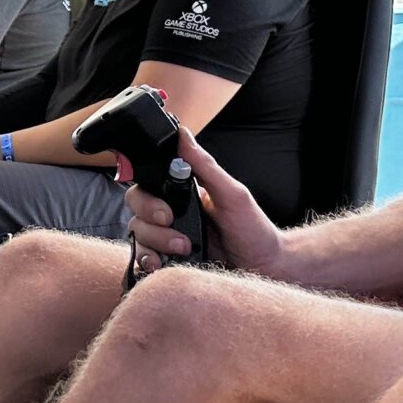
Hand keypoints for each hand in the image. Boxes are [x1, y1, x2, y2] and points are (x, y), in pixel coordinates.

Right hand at [125, 130, 284, 277]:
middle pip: (137, 215)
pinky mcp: (168, 264)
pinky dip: (145, 264)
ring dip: (154, 247)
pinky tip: (160, 266)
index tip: (168, 213)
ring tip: (184, 251)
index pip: (145, 190)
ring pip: (137, 240)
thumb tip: (183, 134)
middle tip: (178, 234)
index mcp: (180, 196)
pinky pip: (141, 263)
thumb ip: (205, 165)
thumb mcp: (231, 193)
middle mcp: (170, 217)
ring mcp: (166, 242)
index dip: (147, 201)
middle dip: (153, 227)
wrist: (265, 268)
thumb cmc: (253, 229)